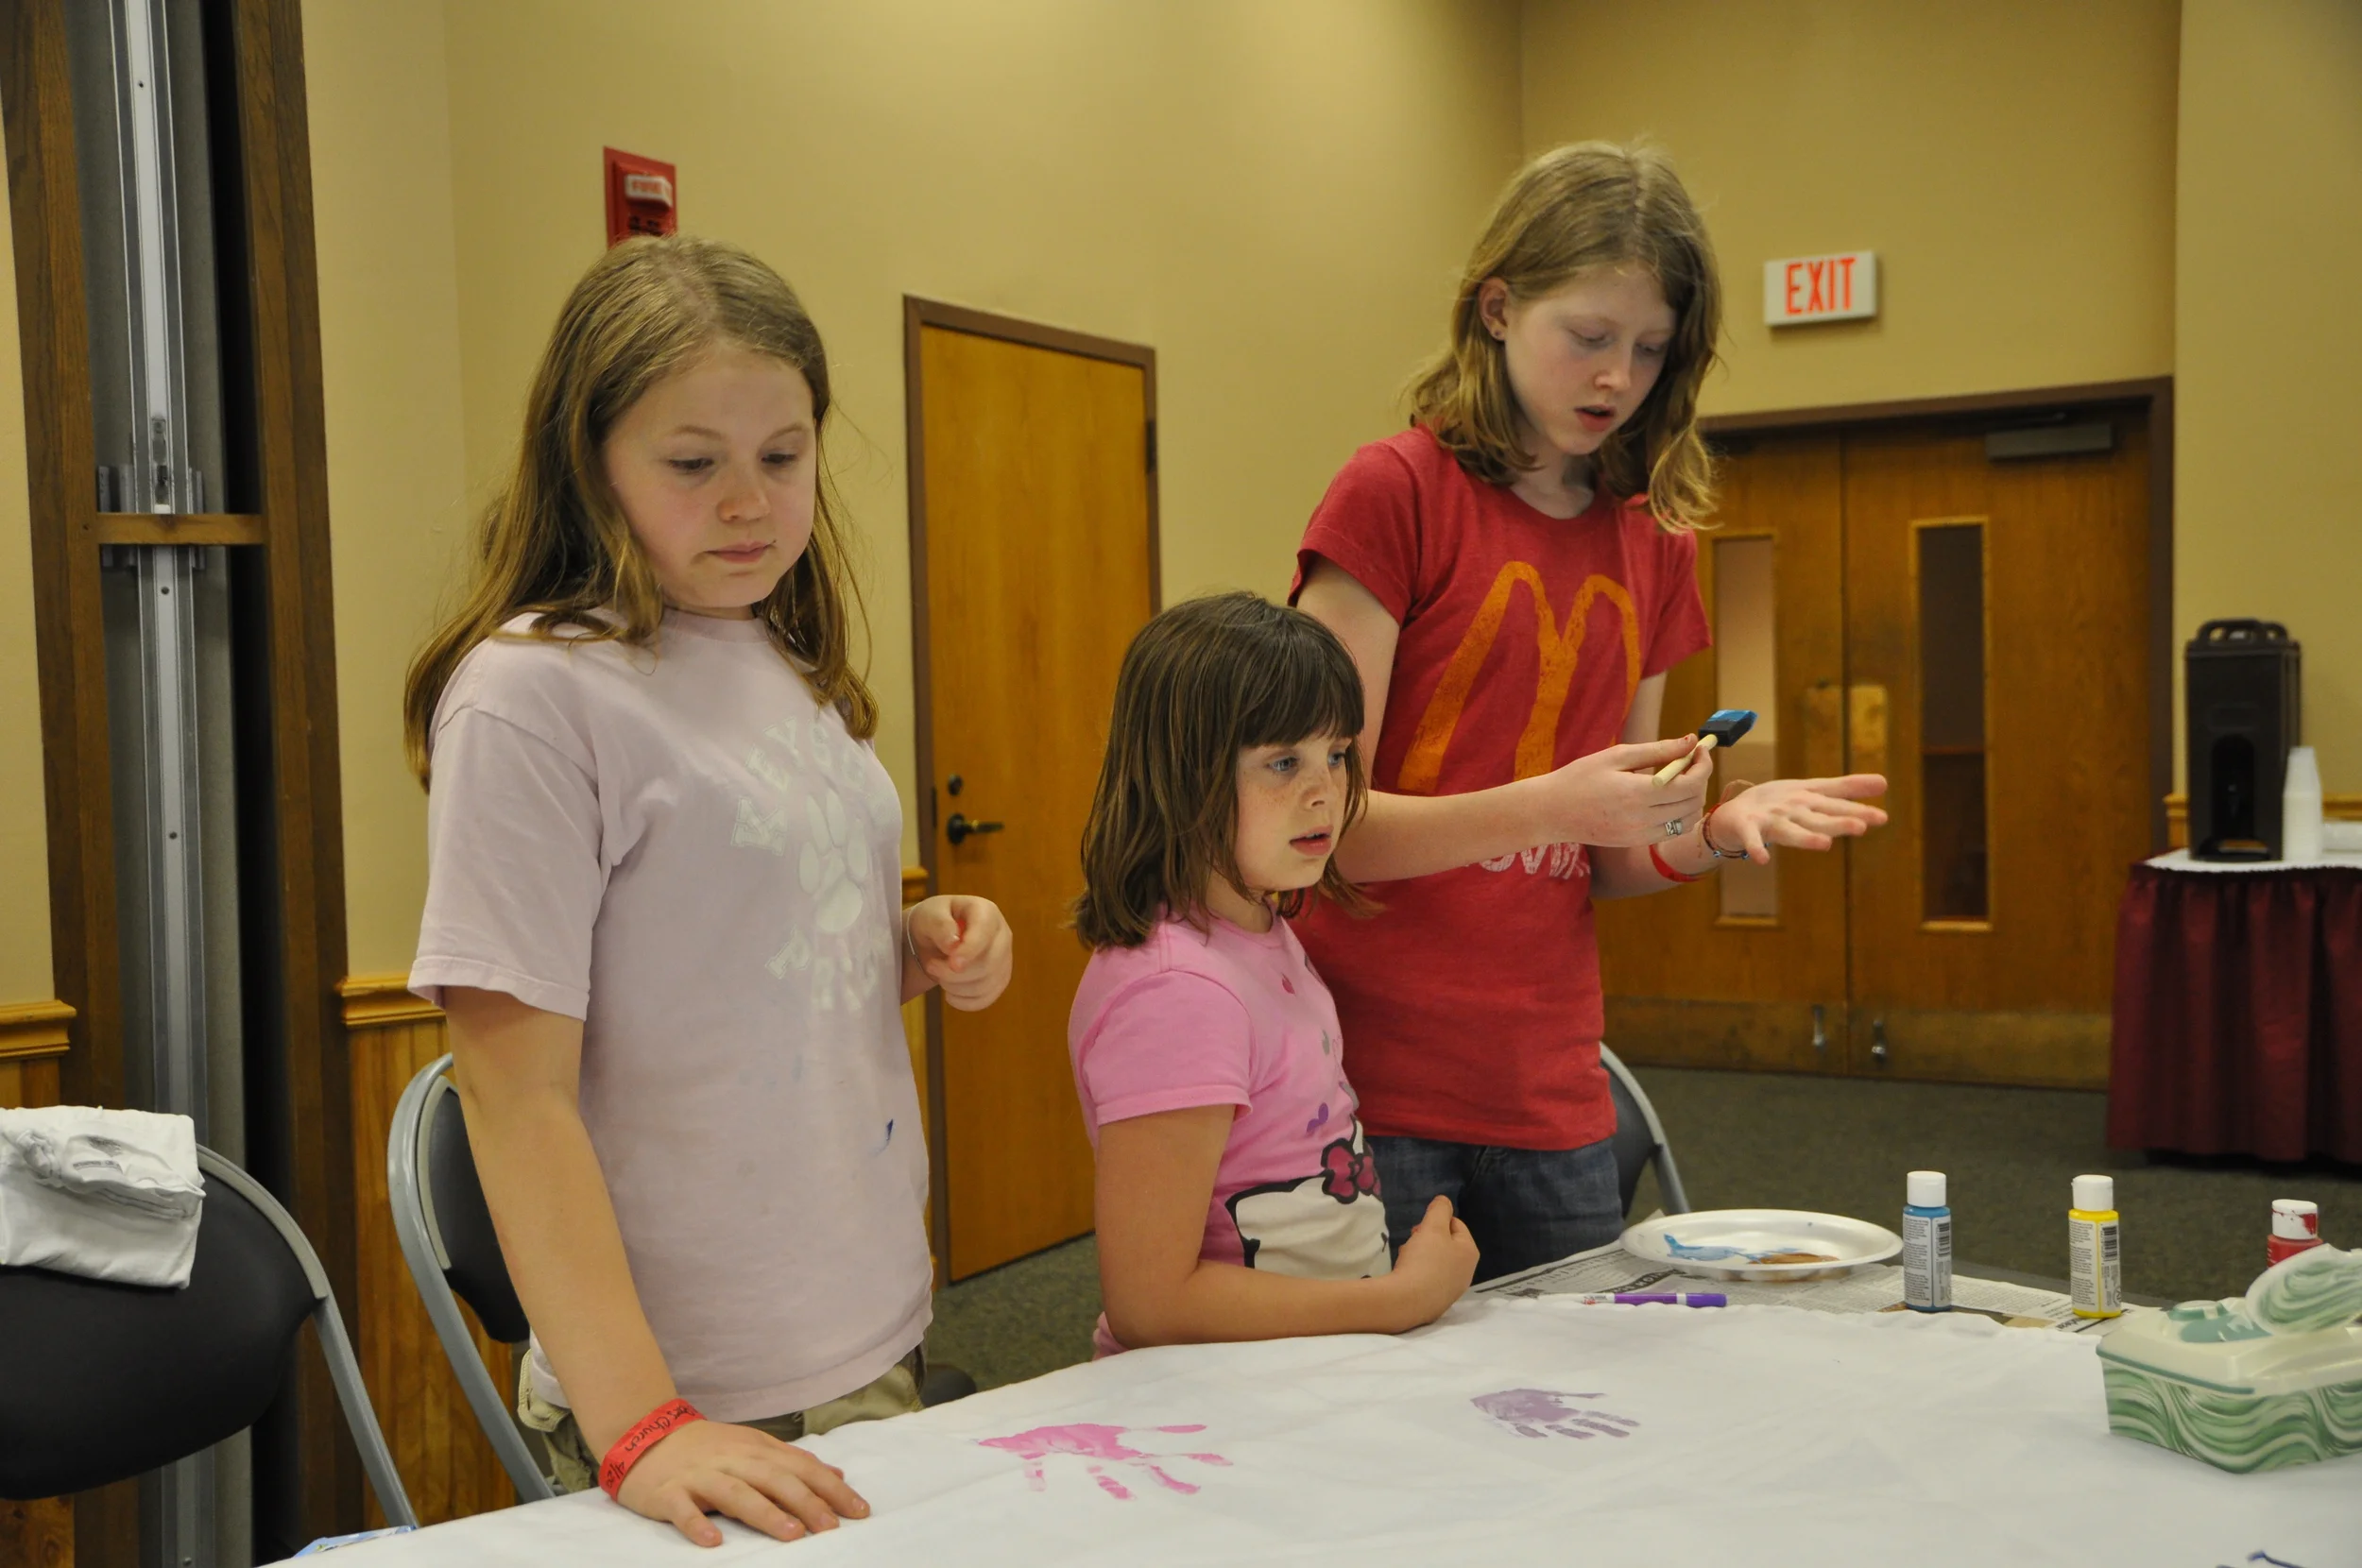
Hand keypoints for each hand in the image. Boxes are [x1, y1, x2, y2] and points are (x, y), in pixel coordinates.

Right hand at [615, 1418, 868, 1547]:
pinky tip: (713, 1541)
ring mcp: (699, 1476)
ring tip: (791, 1533)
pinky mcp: (668, 1493)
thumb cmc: (707, 1448)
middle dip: (806, 1502)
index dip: (831, 1488)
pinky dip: (697, 1524)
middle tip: (831, 1527)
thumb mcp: (753, 1447)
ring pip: (735, 1492)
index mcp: (756, 1449)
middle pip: (774, 1479)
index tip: (859, 1511)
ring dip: (764, 1512)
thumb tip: (835, 1475)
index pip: (801, 1468)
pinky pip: (682, 1509)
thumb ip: (793, 1461)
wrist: (645, 1435)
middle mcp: (732, 1460)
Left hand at [906, 894, 1012, 1009]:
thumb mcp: (928, 916)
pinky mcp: (1000, 979)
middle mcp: (1002, 934)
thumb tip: (952, 945)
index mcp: (986, 911)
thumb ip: (939, 926)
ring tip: (939, 976)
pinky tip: (950, 995)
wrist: (934, 939)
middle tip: (931, 966)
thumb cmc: (932, 922)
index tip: (952, 964)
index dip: (970, 951)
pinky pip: (988, 998)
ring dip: (957, 988)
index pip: (985, 933)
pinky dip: (965, 1002)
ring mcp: (1004, 958)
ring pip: (988, 984)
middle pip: (989, 964)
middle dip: (955, 974)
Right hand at [1390, 1195, 1478, 1325]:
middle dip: (1428, 1238)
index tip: (1419, 1227)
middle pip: (1447, 1244)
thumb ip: (1439, 1210)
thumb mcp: (1432, 1227)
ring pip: (1438, 1262)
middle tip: (1412, 1240)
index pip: (1456, 1225)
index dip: (1437, 1220)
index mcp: (1470, 1252)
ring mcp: (1453, 1290)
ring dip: (1422, 1254)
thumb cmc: (1424, 1260)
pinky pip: (1430, 1279)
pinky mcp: (1438, 1302)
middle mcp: (1467, 1272)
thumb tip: (1444, 1201)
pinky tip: (1407, 1275)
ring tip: (1407, 1257)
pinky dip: (1420, 1272)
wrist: (1408, 1301)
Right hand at [1536, 736, 1714, 848]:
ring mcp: (1641, 835)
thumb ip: (1657, 750)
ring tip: (1680, 780)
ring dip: (1693, 799)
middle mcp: (1643, 819)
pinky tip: (1668, 799)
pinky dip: (1679, 814)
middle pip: (1694, 802)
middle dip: (1700, 778)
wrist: (1552, 812)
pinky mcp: (1636, 842)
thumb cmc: (1580, 777)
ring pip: (1687, 820)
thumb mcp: (1617, 756)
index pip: (1690, 783)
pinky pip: (1672, 831)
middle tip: (1690, 762)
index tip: (1700, 749)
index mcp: (1638, 793)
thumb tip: (1690, 741)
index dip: (1703, 765)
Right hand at [1706, 774, 1888, 862]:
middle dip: (1837, 821)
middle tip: (1860, 827)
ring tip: (1824, 843)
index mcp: (1809, 799)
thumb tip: (1885, 782)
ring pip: (1789, 830)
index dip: (1858, 810)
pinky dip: (1755, 847)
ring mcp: (1769, 818)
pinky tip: (1762, 859)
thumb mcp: (1813, 791)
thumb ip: (1847, 788)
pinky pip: (1751, 839)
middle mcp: (1792, 808)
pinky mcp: (1746, 827)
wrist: (1733, 812)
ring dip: (1804, 836)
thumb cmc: (1779, 802)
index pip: (1836, 805)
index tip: (1882, 819)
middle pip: (1817, 817)